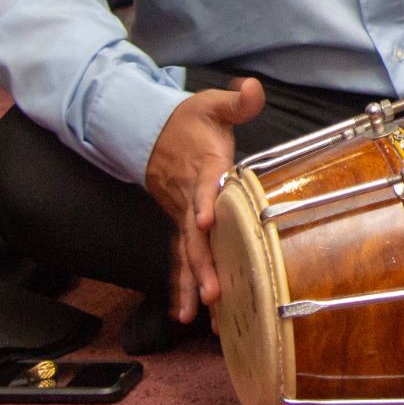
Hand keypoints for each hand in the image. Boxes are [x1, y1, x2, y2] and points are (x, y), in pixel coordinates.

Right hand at [145, 78, 265, 323]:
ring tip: (200, 315)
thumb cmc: (190, 121)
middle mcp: (189, 197)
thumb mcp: (212, 103)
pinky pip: (181, 258)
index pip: (203, 185)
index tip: (204, 221)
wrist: (151, 133)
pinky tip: (186, 314)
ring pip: (187, 253)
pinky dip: (183, 286)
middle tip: (214, 293)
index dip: (205, 201)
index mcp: (203, 166)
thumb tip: (252, 89)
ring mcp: (182, 215)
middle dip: (203, 263)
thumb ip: (237, 102)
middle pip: (194, 234)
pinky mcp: (181, 226)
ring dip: (194, 283)